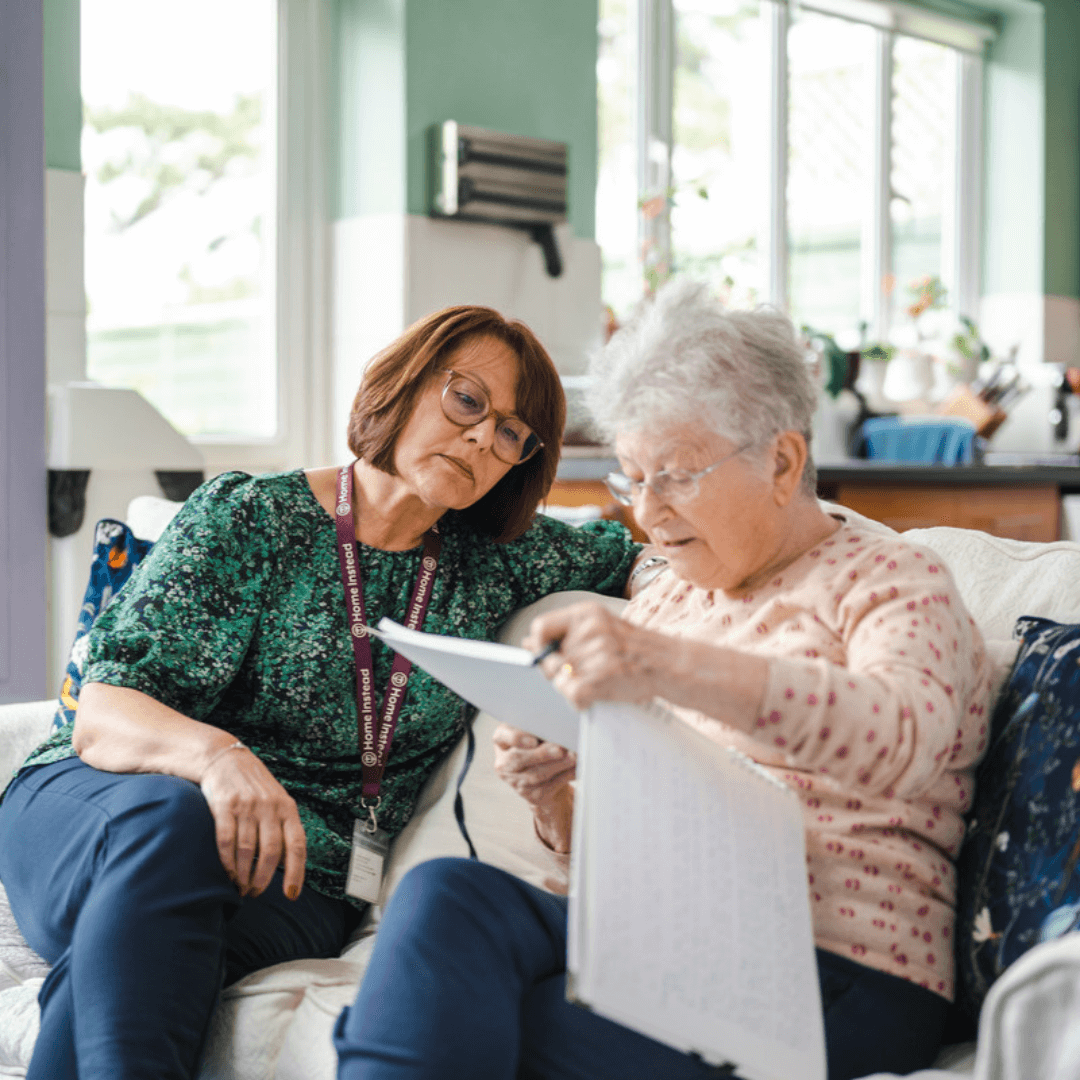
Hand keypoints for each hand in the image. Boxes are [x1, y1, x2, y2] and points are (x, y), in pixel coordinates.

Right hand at [200, 746, 307, 899]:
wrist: (225, 759)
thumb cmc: (255, 787)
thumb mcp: (277, 801)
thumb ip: (283, 828)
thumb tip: (288, 865)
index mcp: (287, 808)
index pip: (297, 845)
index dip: (296, 872)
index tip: (291, 895)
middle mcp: (270, 807)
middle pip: (270, 852)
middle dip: (263, 879)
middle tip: (255, 892)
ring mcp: (247, 806)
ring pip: (247, 850)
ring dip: (243, 874)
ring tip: (241, 886)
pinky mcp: (224, 805)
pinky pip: (226, 840)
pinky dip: (227, 862)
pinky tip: (227, 872)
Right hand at [493, 724, 575, 852]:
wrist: (547, 776)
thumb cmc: (541, 746)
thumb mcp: (537, 734)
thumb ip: (542, 729)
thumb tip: (559, 728)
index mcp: (502, 741)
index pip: (501, 736)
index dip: (516, 738)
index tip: (533, 741)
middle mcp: (504, 763)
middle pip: (518, 758)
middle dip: (542, 754)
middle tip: (560, 749)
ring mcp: (516, 782)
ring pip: (536, 774)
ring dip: (558, 765)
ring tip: (573, 757)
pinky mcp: (532, 795)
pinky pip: (549, 786)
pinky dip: (565, 776)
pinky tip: (576, 768)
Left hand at [523, 601, 671, 710]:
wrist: (669, 664)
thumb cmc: (632, 650)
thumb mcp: (600, 629)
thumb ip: (565, 635)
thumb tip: (527, 643)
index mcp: (587, 613)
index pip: (541, 627)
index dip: (539, 646)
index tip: (549, 656)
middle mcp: (591, 629)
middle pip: (549, 659)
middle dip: (560, 673)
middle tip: (584, 674)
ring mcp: (598, 652)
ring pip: (560, 679)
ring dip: (574, 688)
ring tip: (597, 682)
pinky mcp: (604, 676)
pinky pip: (572, 694)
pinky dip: (580, 701)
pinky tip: (597, 695)